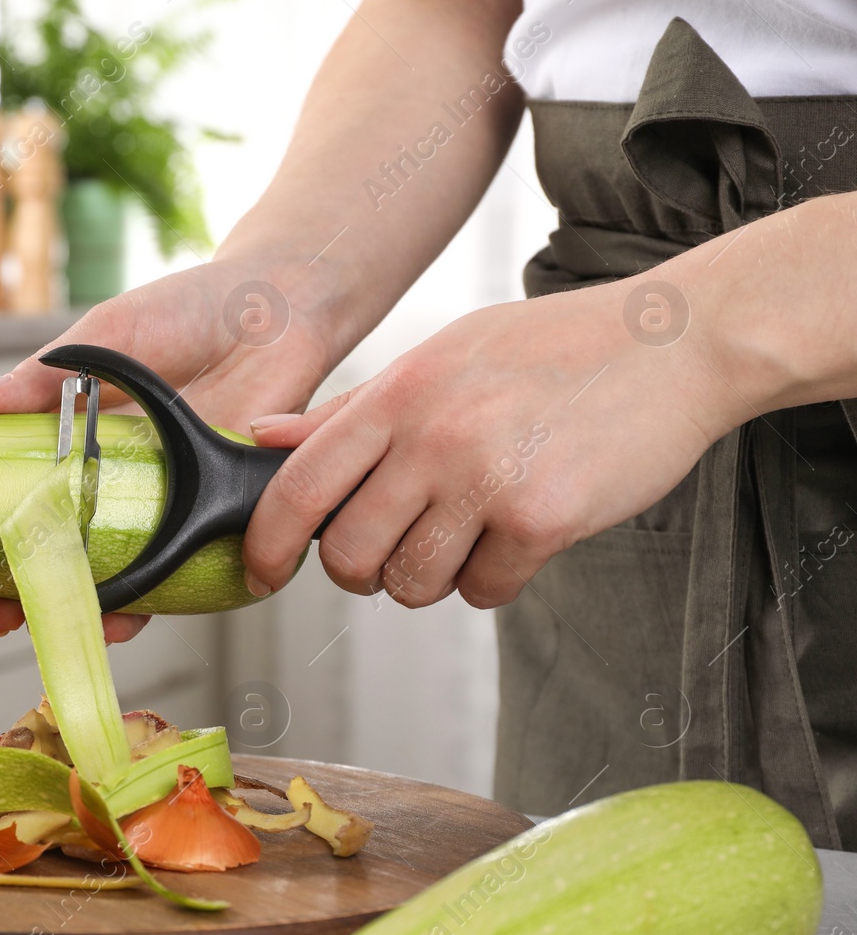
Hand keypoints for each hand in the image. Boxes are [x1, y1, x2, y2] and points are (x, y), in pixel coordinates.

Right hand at [0, 252, 342, 639]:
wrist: (274, 309)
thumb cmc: (189, 310)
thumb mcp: (104, 335)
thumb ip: (41, 376)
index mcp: (67, 437)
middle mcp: (105, 482)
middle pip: (40, 551)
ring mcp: (152, 506)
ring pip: (94, 576)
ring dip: (55, 607)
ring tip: (17, 622)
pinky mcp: (204, 519)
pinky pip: (167, 579)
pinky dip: (136, 606)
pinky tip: (107, 621)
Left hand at [241, 278, 738, 607]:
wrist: (672, 345)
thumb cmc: (550, 350)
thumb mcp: (438, 358)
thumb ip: (349, 410)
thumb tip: (261, 438)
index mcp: (397, 394)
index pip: (297, 487)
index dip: (266, 545)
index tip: (261, 574)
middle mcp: (431, 435)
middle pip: (348, 553)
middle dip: (360, 573)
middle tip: (390, 556)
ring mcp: (486, 479)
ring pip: (412, 582)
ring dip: (431, 578)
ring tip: (466, 537)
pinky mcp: (542, 519)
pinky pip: (483, 590)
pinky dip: (493, 579)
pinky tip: (517, 536)